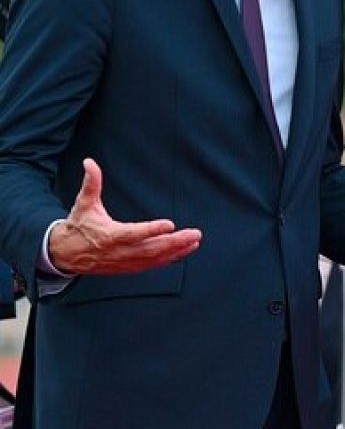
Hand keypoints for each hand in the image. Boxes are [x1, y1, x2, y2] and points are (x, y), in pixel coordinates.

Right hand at [48, 159, 202, 274]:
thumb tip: (89, 162)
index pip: (133, 234)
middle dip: (174, 242)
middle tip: (194, 233)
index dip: (151, 230)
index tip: (169, 224)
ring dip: (177, 251)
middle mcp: (119, 251)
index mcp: (108, 235)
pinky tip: (185, 250)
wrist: (66, 253)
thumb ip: (91, 183)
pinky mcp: (129, 267)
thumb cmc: (79, 225)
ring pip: (154, 258)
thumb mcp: (84, 203)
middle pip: (150, 249)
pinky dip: (171, 259)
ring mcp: (125, 261)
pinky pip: (153, 265)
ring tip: (194, 241)